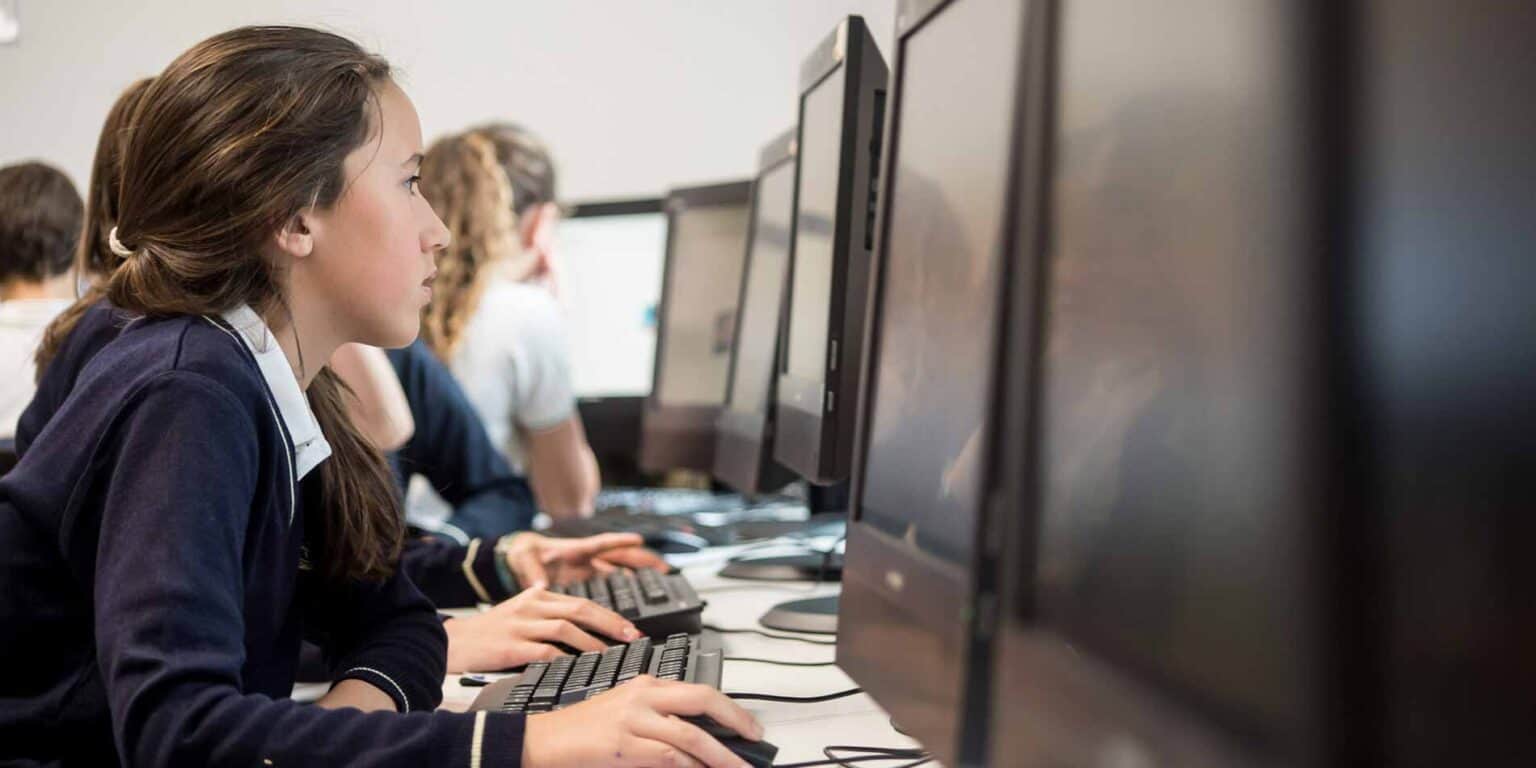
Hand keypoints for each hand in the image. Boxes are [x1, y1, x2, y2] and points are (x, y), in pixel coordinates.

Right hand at [443, 587, 640, 672]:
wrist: (452, 641)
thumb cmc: (489, 631)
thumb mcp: (520, 611)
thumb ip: (548, 613)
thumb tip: (586, 628)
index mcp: (537, 595)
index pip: (581, 601)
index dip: (608, 615)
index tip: (629, 629)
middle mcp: (531, 606)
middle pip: (581, 609)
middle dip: (610, 624)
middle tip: (631, 637)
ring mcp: (521, 624)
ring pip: (566, 628)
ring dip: (592, 643)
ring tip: (609, 655)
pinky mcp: (511, 646)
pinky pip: (545, 651)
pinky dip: (565, 658)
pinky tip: (578, 667)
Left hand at [499, 532, 668, 588]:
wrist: (516, 561)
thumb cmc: (522, 554)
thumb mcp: (524, 559)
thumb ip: (531, 572)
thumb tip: (540, 586)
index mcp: (575, 550)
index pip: (601, 543)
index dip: (619, 542)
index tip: (638, 540)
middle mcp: (587, 560)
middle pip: (622, 557)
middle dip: (644, 561)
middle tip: (666, 568)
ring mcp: (589, 571)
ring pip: (622, 571)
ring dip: (641, 575)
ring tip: (663, 581)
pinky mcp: (586, 582)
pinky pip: (612, 585)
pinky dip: (626, 590)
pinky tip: (639, 600)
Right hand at [522, 676, 763, 767]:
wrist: (543, 740)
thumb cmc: (583, 729)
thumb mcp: (626, 711)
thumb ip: (660, 717)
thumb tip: (699, 737)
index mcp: (645, 684)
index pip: (700, 690)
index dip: (730, 708)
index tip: (749, 725)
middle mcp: (643, 696)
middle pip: (702, 700)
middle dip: (736, 721)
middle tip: (755, 739)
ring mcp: (633, 720)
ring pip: (691, 735)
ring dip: (720, 756)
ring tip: (737, 767)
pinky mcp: (623, 745)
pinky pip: (668, 757)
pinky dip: (690, 766)